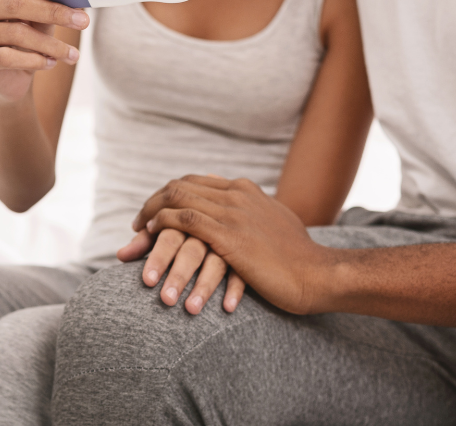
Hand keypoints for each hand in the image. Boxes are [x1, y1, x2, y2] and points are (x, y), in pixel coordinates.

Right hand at [0, 0, 88, 102]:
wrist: (7, 78)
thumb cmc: (24, 41)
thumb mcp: (39, 20)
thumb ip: (52, 7)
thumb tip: (78, 0)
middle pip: (16, 4)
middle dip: (54, 12)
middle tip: (83, 21)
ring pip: (15, 33)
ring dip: (50, 44)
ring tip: (72, 54)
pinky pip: (7, 57)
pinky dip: (34, 60)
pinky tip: (51, 63)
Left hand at [132, 176, 338, 315]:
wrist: (317, 274)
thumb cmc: (298, 258)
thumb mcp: (276, 223)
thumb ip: (256, 214)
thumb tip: (248, 216)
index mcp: (245, 189)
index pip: (194, 181)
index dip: (169, 194)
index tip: (155, 211)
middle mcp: (236, 193)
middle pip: (180, 186)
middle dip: (153, 202)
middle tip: (139, 223)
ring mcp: (233, 212)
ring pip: (177, 199)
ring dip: (151, 213)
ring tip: (139, 232)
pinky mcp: (229, 235)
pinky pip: (184, 220)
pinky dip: (162, 224)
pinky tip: (151, 236)